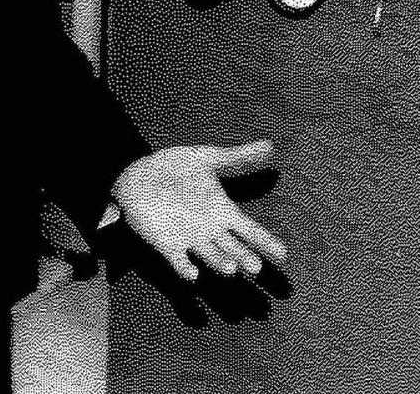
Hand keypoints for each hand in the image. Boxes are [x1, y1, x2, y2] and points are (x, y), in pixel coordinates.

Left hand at [111, 140, 287, 282]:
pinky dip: (185, 268)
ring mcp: (190, 239)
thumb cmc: (174, 168)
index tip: (283, 254)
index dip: (265, 241)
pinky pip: (178, 260)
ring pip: (211, 256)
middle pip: (234, 248)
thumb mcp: (205, 159)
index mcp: (222, 211)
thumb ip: (236, 157)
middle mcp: (211, 230)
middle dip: (245, 257)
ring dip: (221, 263)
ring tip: (232, 269)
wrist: (136, 175)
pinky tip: (192, 274)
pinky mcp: (168, 245)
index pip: (249, 230)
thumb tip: (270, 145)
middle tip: (256, 267)